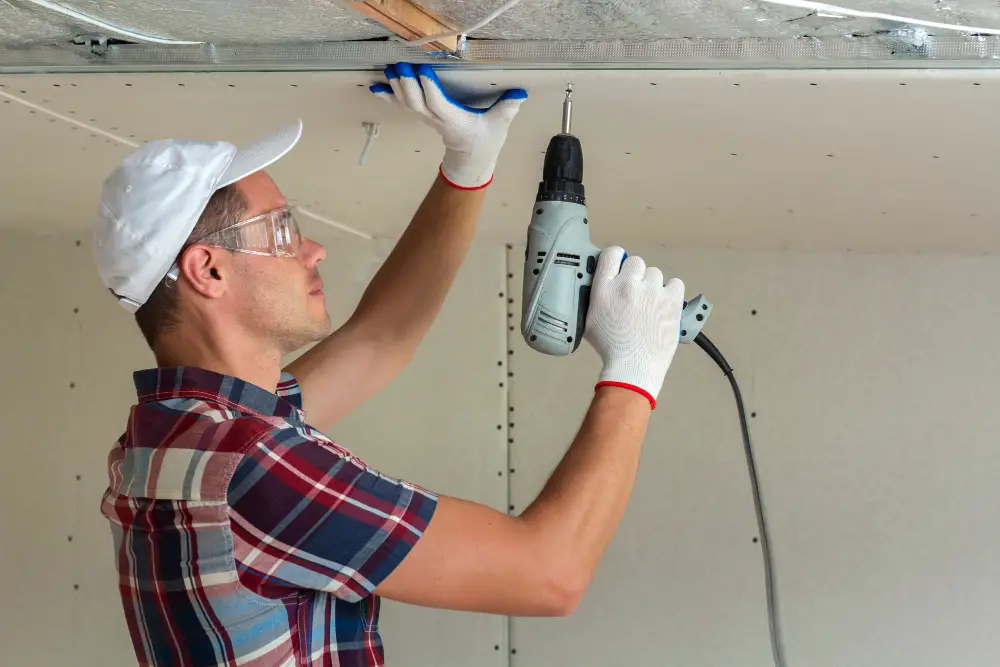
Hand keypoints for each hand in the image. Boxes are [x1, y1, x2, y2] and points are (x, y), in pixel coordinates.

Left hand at [370, 62, 526, 188]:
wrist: (470, 162)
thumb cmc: (484, 142)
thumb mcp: (500, 126)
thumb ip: (508, 109)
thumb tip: (519, 93)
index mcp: (454, 121)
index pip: (438, 103)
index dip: (429, 87)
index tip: (422, 69)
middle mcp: (437, 120)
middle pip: (417, 102)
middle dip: (407, 84)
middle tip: (399, 66)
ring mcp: (427, 118)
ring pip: (407, 103)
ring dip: (396, 87)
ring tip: (388, 70)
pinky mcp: (423, 115)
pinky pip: (403, 105)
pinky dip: (390, 96)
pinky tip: (377, 87)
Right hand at [584, 246, 684, 409]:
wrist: (633, 367)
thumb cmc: (611, 347)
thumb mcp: (590, 319)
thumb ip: (596, 295)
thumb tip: (602, 280)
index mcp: (605, 288)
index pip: (612, 253)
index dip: (618, 259)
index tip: (620, 267)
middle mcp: (627, 285)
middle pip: (635, 262)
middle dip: (636, 276)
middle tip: (635, 295)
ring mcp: (651, 291)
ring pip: (655, 273)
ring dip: (652, 286)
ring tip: (649, 305)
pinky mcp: (671, 300)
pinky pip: (675, 283)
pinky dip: (671, 292)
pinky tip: (664, 305)